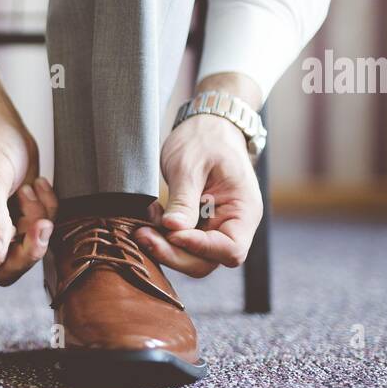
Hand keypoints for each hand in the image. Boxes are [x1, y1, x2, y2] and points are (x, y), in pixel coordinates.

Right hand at [0, 66, 56, 284]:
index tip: (12, 232)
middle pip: (0, 270)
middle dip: (26, 247)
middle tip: (40, 221)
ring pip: (23, 253)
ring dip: (36, 223)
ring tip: (31, 189)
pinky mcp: (17, 220)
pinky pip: (37, 233)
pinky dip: (45, 211)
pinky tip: (38, 185)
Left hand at [135, 110, 262, 278]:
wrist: (207, 127)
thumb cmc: (205, 140)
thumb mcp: (191, 165)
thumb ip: (184, 199)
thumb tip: (173, 229)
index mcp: (244, 211)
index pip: (230, 249)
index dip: (199, 248)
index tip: (170, 232)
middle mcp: (233, 226)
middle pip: (206, 261)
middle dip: (173, 253)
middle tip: (143, 235)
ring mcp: (215, 228)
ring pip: (190, 257)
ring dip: (164, 247)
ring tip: (143, 225)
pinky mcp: (197, 227)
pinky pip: (180, 244)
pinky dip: (162, 237)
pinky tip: (149, 218)